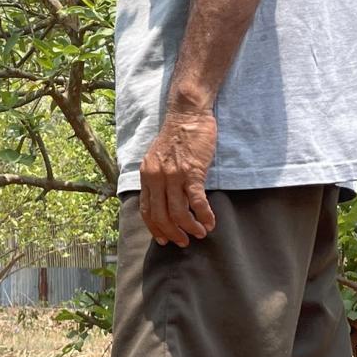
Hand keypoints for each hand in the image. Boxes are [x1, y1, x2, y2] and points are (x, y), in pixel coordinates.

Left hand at [139, 108, 217, 245]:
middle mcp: (156, 177)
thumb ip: (157, 177)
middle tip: (183, 242)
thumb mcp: (157, 158)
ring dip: (189, 228)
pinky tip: (210, 222)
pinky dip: (203, 215)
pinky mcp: (191, 172)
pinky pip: (196, 201)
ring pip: (177, 212)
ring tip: (199, 234)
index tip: (163, 239)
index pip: (146, 209)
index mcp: (146, 175)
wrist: (188, 114)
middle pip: (160, 216)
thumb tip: (163, 199)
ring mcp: (173, 175)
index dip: (155, 228)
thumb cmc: (177, 136)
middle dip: (172, 233)